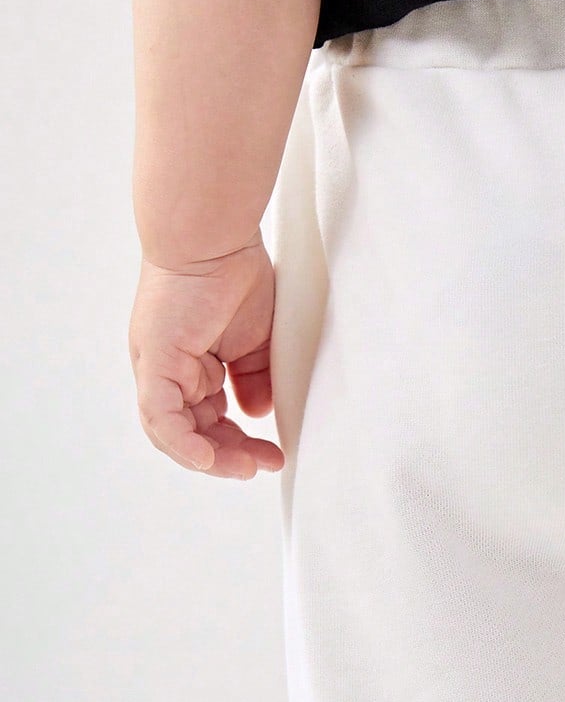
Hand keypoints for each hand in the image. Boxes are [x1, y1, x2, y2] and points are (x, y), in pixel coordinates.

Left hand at [129, 235, 284, 478]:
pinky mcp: (153, 361)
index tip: (274, 454)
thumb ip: (256, 379)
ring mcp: (155, 367)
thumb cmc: (235, 273)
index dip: (238, 443)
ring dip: (211, 456)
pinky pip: (160, 415)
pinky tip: (207, 459)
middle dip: (229, 455)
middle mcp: (167, 370)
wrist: (215, 235)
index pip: (207, 420)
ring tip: (247, 467)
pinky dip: (181, 443)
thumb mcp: (257, 341)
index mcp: (189, 365)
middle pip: (191, 432)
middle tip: (263, 466)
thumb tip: (257, 413)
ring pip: (172, 432)